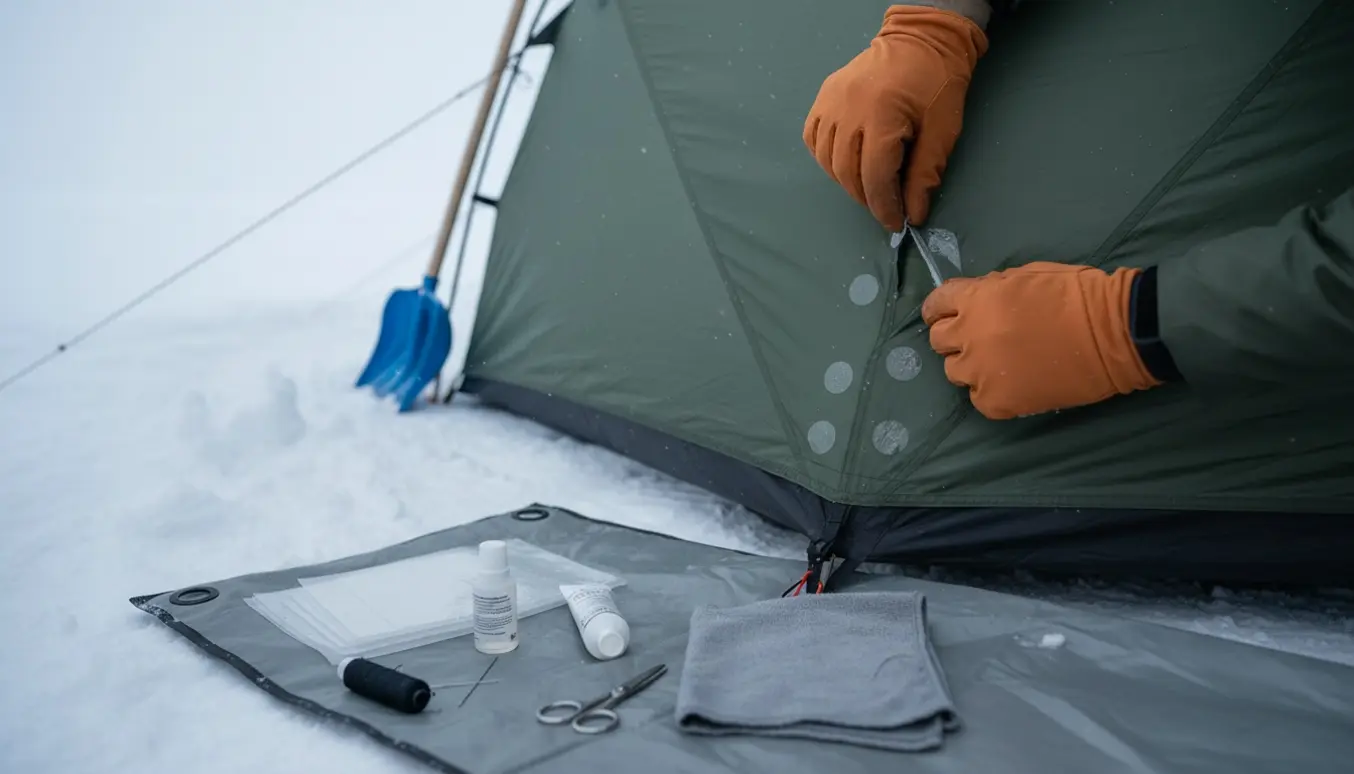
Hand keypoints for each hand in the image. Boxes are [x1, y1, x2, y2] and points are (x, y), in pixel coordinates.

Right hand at [802, 6, 987, 230]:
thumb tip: (914, 213)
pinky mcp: (823, 97)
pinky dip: (826, 158)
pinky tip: (845, 164)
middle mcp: (847, 109)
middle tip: (887, 207)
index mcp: (881, 115)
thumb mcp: (943, 130)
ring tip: (869, 186)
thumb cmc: (938, 83)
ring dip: (846, 182)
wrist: (922, 38)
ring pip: (826, 160)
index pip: (874, 176)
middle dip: (867, 198)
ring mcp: (830, 102)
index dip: (884, 206)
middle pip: (847, 172)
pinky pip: (813, 139)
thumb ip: (925, 174)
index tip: (897, 223)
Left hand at [920, 262, 1161, 419]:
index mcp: (977, 300)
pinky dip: (991, 392)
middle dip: (954, 337)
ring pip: (954, 372)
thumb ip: (992, 289)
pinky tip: (1013, 383)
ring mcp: (982, 373)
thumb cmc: (1077, 295)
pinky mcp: (998, 402)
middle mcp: (971, 336)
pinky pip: (978, 399)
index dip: (940, 309)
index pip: (937, 305)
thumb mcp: (1026, 276)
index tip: (945, 315)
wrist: (1115, 333)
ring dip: (970, 365)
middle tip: (977, 338)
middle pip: (939, 340)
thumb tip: (976, 299)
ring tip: (997, 363)